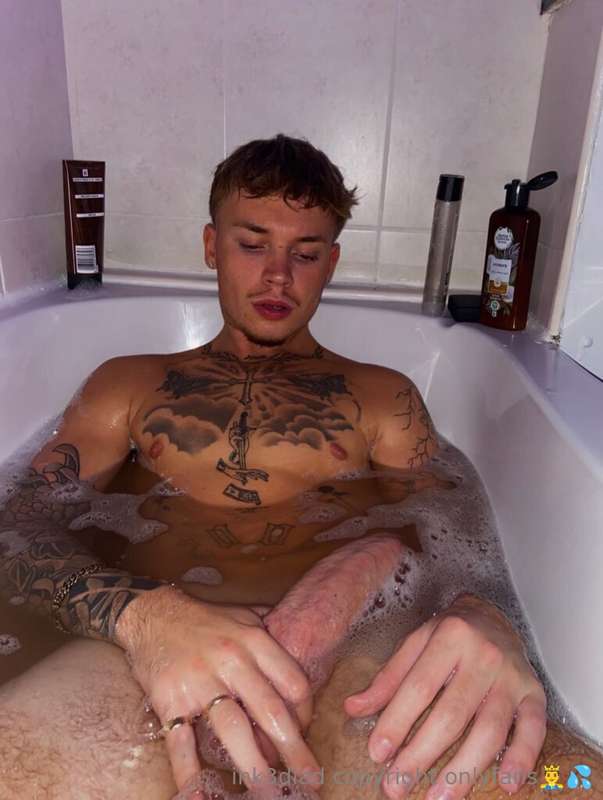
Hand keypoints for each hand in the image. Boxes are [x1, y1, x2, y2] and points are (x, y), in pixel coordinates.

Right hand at [115, 585, 319, 794]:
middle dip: (293, 750)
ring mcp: (200, 682)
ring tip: (270, 795)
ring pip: (233, 730)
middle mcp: (231, 661)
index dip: (305, 713)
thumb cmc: (204, 619)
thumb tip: (300, 655)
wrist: (152, 613)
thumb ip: (271, 637)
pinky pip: (181, 744)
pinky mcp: (170, 701)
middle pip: (270, 711)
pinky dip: (190, 776)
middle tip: (310, 781)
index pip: (292, 683)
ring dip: (254, 767)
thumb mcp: (244, 616)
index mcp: (253, 641)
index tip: (305, 734)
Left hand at [344, 594, 546, 799]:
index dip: (397, 721)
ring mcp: (512, 677)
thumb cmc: (449, 633)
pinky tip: (506, 784)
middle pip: (452, 714)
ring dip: (465, 769)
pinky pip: (533, 728)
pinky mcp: (535, 693)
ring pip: (490, 729)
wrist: (494, 615)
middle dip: (422, 755)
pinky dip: (522, 757)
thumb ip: (388, 678)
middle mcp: (483, 656)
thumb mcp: (415, 643)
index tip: (377, 753)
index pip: (419, 687)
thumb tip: (353, 708)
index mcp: (449, 637)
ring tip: (439, 798)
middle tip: (397, 787)